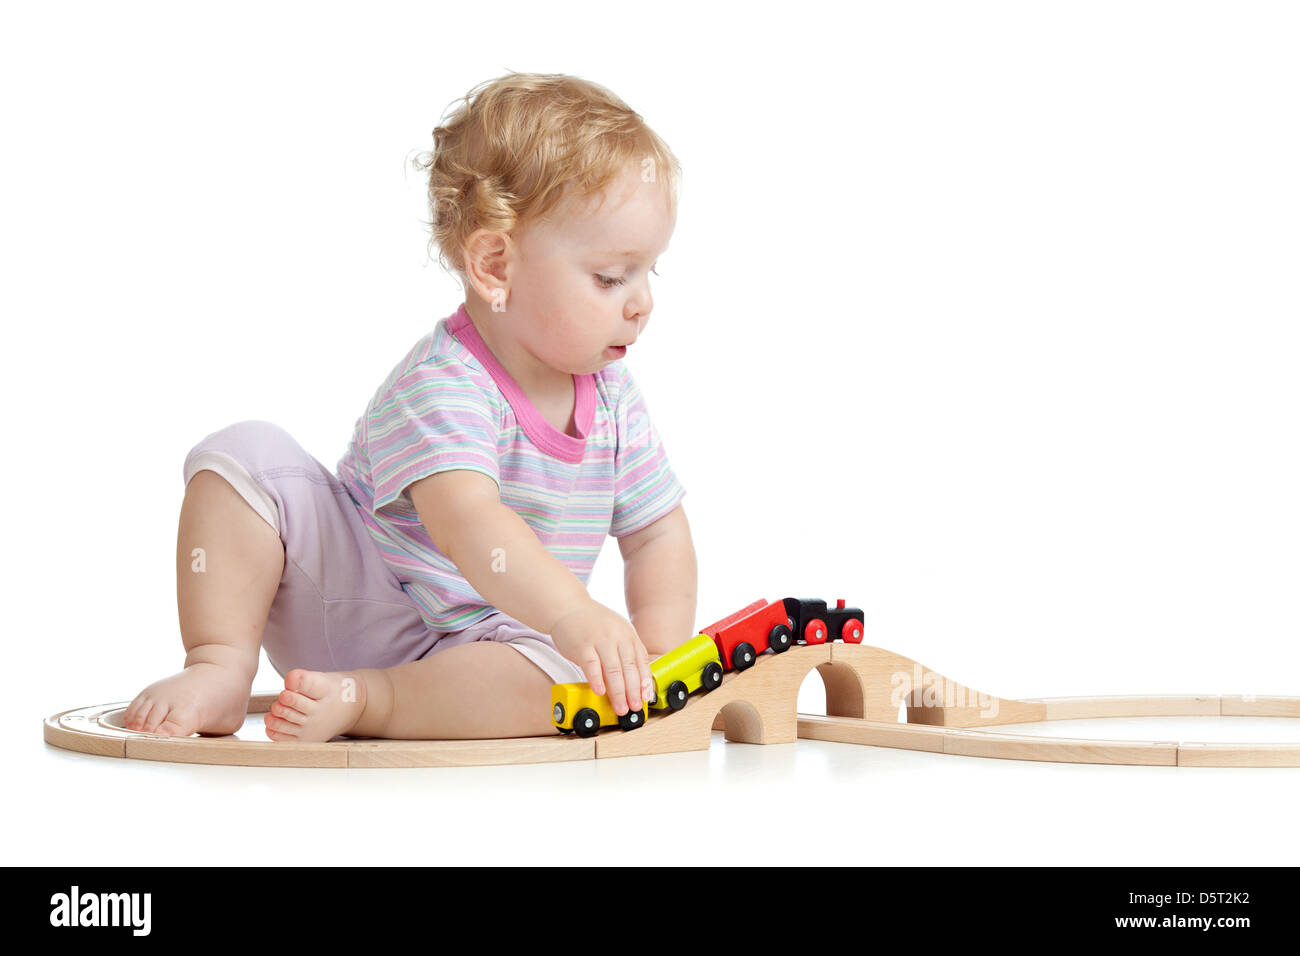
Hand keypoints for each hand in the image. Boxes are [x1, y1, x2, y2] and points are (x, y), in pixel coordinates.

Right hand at [549, 600, 654, 715]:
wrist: (569, 607)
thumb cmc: (593, 624)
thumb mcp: (616, 631)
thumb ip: (626, 651)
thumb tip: (636, 681)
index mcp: (628, 634)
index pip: (641, 661)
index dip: (645, 681)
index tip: (645, 698)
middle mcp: (617, 636)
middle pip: (629, 668)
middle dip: (633, 691)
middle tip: (634, 707)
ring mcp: (599, 640)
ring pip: (613, 670)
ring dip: (618, 692)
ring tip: (620, 707)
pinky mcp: (582, 645)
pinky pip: (591, 666)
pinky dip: (597, 680)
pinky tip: (600, 692)